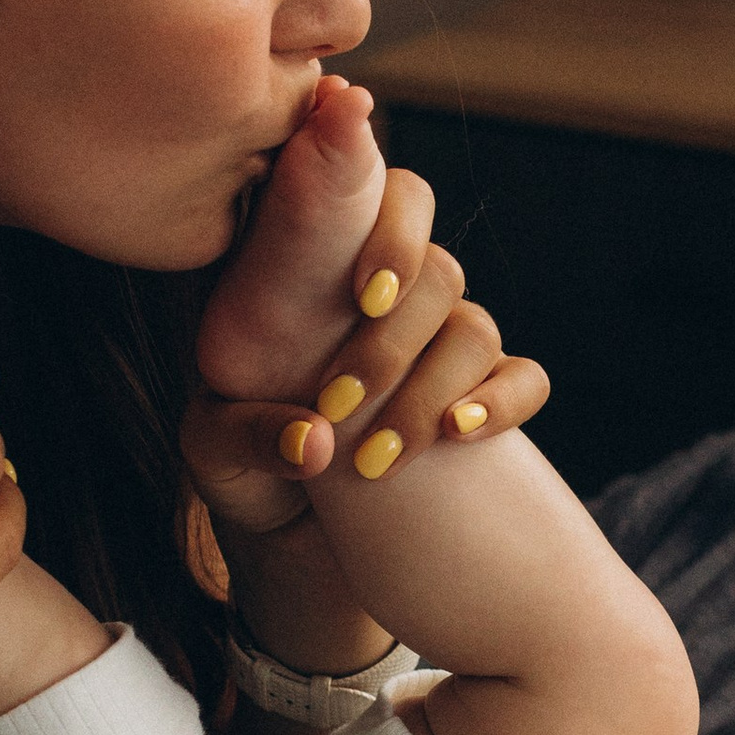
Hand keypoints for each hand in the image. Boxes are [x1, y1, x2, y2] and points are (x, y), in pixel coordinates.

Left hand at [183, 219, 550, 547]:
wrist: (290, 541)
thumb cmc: (242, 469)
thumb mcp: (210, 450)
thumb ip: (243, 434)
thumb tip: (317, 440)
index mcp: (319, 270)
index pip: (374, 194)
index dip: (389, 231)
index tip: (365, 295)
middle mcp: (389, 295)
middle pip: (435, 270)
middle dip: (391, 343)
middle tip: (337, 403)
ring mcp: (442, 343)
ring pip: (474, 330)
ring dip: (429, 392)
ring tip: (374, 460)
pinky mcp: (482, 398)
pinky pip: (524, 379)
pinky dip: (502, 403)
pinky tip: (458, 435)